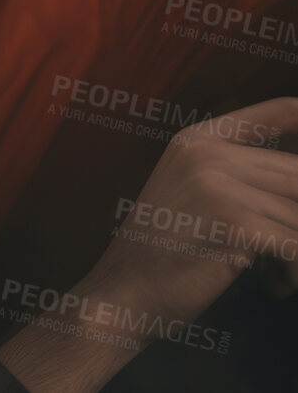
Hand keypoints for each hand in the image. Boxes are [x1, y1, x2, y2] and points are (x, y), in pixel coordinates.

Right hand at [83, 98, 297, 326]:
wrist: (124, 293)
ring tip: (276, 273)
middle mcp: (207, 152)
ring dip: (295, 251)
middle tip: (287, 250)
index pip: (282, 112)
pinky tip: (275, 285)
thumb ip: (239, 172)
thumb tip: (296, 178)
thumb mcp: (192, 192)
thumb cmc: (164, 250)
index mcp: (198, 139)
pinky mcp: (234, 222)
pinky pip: (296, 245)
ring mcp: (218, 184)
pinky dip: (293, 272)